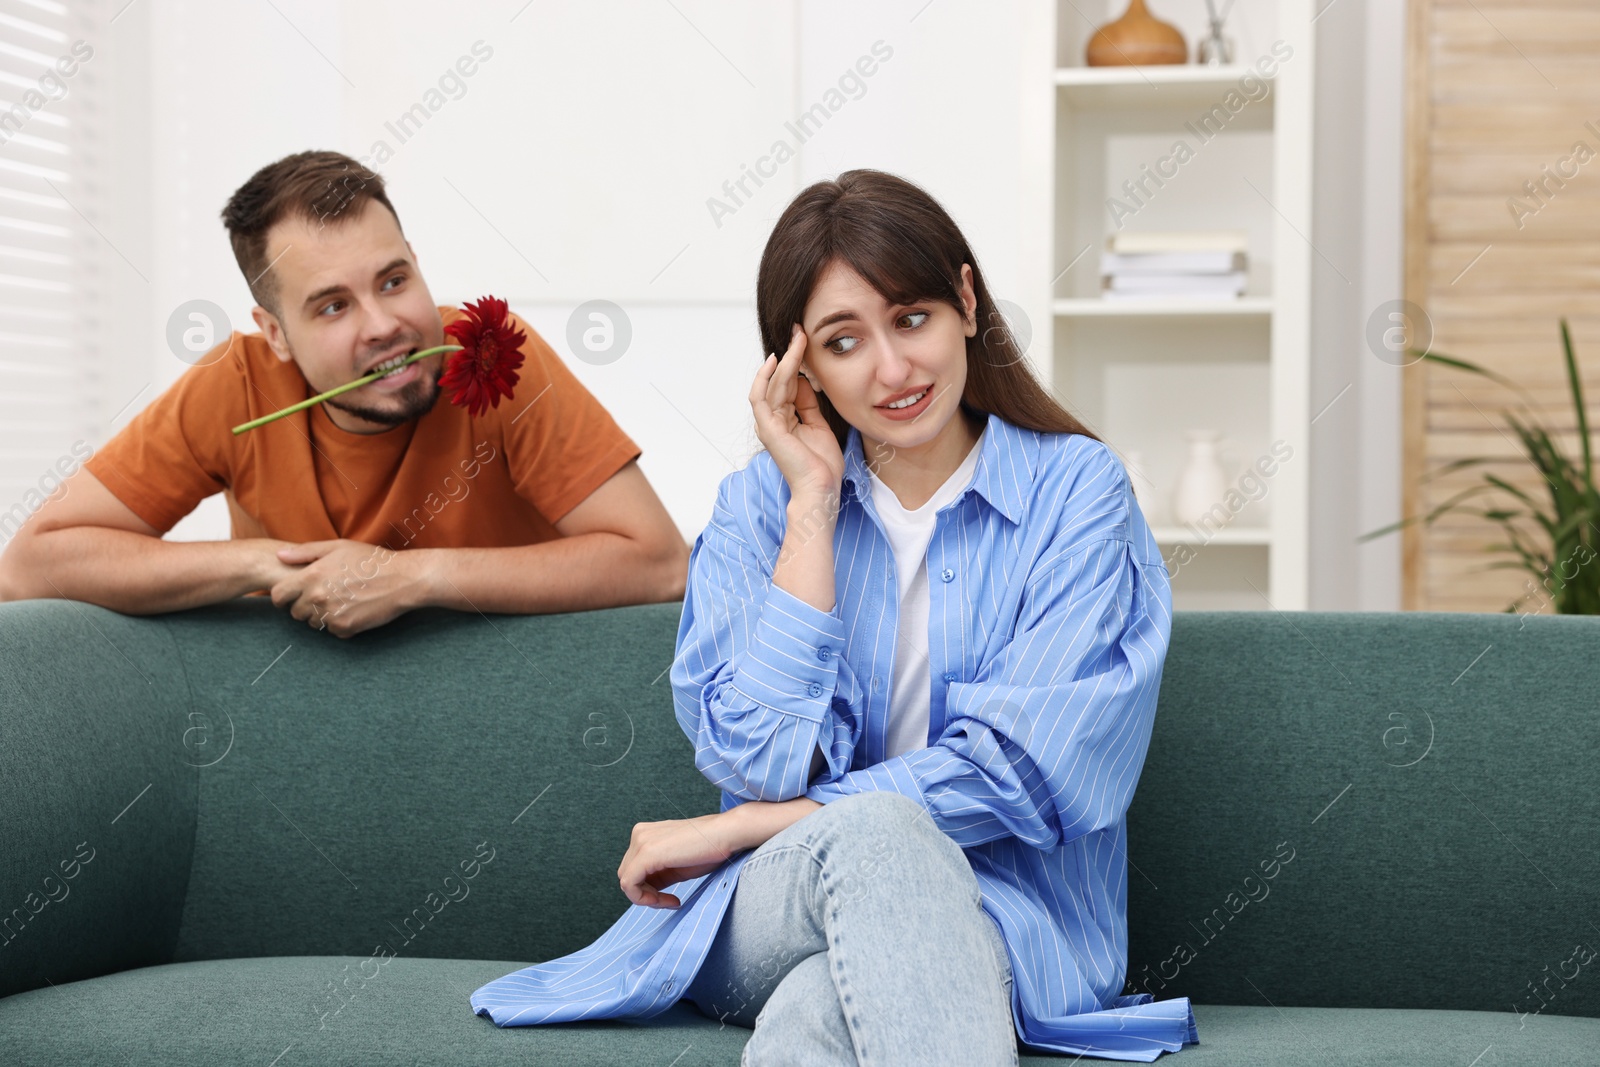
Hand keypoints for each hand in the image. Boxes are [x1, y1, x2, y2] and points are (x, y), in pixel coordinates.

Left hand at [270, 540, 426, 637]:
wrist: (402, 580)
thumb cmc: (370, 560)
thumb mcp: (337, 547)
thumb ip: (305, 552)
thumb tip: (279, 556)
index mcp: (311, 576)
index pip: (278, 596)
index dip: (282, 596)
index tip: (289, 596)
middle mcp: (317, 598)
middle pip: (295, 612)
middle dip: (303, 605)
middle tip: (322, 596)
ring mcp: (330, 615)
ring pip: (312, 623)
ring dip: (320, 615)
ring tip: (339, 601)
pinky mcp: (345, 628)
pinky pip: (331, 630)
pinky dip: (338, 623)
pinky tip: (352, 609)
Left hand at [617, 813, 735, 908]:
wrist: (727, 834)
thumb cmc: (709, 849)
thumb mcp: (676, 865)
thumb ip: (658, 874)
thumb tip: (646, 891)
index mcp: (645, 834)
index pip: (633, 869)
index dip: (648, 890)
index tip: (672, 899)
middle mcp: (639, 834)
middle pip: (627, 875)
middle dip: (647, 894)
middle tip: (671, 902)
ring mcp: (641, 841)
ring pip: (626, 881)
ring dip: (647, 898)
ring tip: (672, 901)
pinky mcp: (646, 853)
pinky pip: (629, 884)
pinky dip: (644, 898)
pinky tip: (670, 900)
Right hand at [750, 324, 844, 505]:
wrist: (821, 488)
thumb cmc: (822, 464)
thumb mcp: (818, 424)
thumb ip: (808, 403)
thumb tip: (803, 380)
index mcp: (784, 420)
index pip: (786, 385)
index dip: (795, 362)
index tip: (805, 342)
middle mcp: (772, 420)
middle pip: (778, 380)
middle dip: (790, 354)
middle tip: (800, 331)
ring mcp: (768, 423)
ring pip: (772, 384)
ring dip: (783, 360)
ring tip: (796, 340)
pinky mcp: (767, 428)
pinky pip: (760, 397)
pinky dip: (765, 378)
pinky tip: (775, 361)